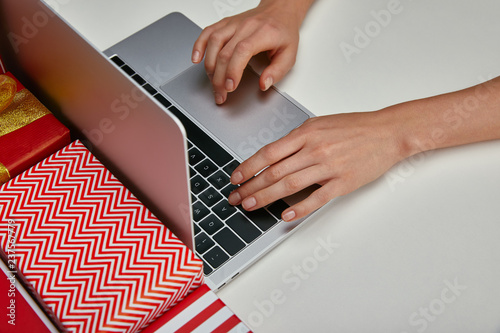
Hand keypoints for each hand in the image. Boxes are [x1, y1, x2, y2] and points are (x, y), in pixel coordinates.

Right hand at [192, 0, 312, 103]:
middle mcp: (246, 26)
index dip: (232, 70)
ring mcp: (234, 24)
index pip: (242, 51)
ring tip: (212, 82)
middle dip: (219, 77)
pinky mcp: (226, 23)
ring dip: (209, 65)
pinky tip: (196, 58)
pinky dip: (199, 45)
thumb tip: (263, 84)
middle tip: (220, 94)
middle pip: (225, 52)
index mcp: (263, 33)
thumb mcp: (290, 55)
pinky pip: (208, 32)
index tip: (230, 86)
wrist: (280, 10)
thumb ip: (277, 71)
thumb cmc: (283, 32)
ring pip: (214, 42)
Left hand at [227, 111, 407, 221]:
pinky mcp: (343, 183)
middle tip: (236, 197)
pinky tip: (285, 216)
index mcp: (306, 133)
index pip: (268, 153)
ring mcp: (329, 167)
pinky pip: (317, 198)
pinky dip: (299, 208)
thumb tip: (274, 155)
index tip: (236, 178)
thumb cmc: (355, 127)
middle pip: (274, 172)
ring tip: (251, 206)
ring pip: (289, 185)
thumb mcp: (320, 124)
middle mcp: (314, 149)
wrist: (387, 132)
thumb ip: (297, 139)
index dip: (248, 167)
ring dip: (266, 198)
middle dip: (250, 186)